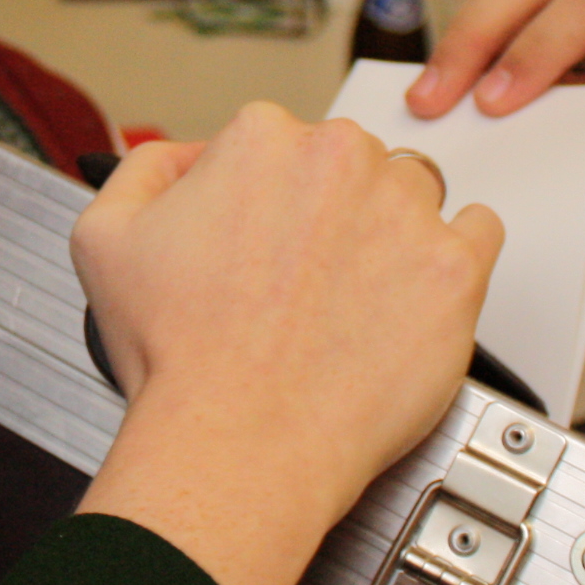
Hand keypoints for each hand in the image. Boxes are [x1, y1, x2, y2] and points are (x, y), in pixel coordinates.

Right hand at [70, 105, 503, 584]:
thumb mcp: (105, 238)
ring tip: (353, 294)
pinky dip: (451, 258)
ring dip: (390, 229)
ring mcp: (406, 212)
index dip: (266, 195)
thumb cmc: (179, 357)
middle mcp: (340, 159)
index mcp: (261, 139)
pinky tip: (410, 292)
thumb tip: (181, 158)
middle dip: (330, 209)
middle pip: (350, 162)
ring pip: (413, 193)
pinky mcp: (455, 270)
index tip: (261, 237)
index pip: (280, 140)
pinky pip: (479, 233)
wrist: (237, 444)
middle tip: (300, 277)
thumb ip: (144, 169)